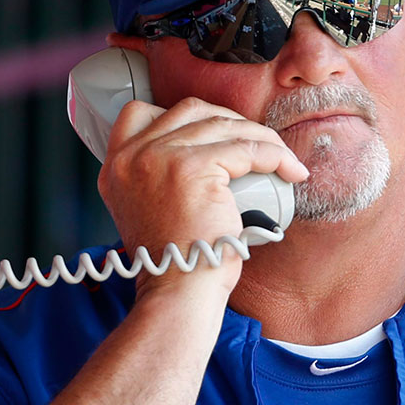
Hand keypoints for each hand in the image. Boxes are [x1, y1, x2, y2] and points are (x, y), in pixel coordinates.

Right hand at [98, 96, 308, 299]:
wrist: (179, 293)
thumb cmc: (178, 261)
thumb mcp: (148, 209)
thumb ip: (156, 177)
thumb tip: (201, 152)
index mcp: (116, 166)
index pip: (141, 113)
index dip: (185, 116)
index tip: (215, 131)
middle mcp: (130, 157)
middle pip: (189, 111)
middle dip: (230, 122)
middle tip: (255, 144)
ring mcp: (158, 157)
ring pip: (222, 126)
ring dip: (260, 137)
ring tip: (280, 158)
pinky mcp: (190, 167)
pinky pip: (245, 148)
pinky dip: (273, 155)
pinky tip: (288, 169)